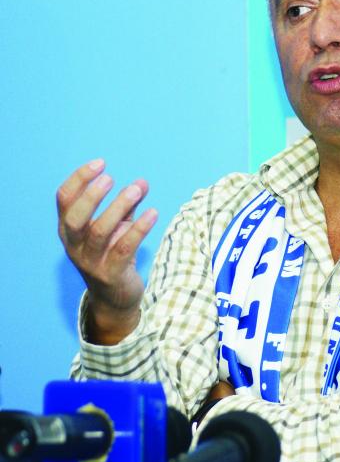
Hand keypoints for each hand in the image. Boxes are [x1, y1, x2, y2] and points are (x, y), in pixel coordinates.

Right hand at [57, 158, 157, 344]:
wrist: (116, 297)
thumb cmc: (114, 253)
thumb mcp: (118, 225)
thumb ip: (128, 204)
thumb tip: (142, 181)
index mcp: (69, 230)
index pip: (64, 199)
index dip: (79, 179)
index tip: (101, 163)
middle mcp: (74, 246)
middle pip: (74, 217)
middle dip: (91, 195)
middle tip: (111, 177)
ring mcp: (91, 262)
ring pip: (99, 232)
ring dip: (119, 207)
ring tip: (137, 189)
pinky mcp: (111, 274)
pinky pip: (124, 249)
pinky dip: (139, 229)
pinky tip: (153, 213)